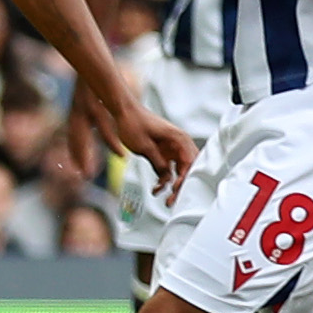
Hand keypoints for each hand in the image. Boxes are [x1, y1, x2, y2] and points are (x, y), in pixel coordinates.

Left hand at [82, 77, 196, 193]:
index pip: (190, 162)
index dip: (187, 178)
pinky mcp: (163, 153)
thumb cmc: (134, 123)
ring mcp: (172, 149)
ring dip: (172, 185)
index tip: (177, 190)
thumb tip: (168, 178)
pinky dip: (164, 179)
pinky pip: (168, 169)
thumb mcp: (145, 146)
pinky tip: (156, 188)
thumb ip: (158, 163)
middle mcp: (179, 144)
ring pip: (179, 171)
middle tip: (173, 200)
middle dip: (182, 186)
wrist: (122, 112)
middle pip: (188, 169)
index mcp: (179, 139)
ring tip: (166, 200)